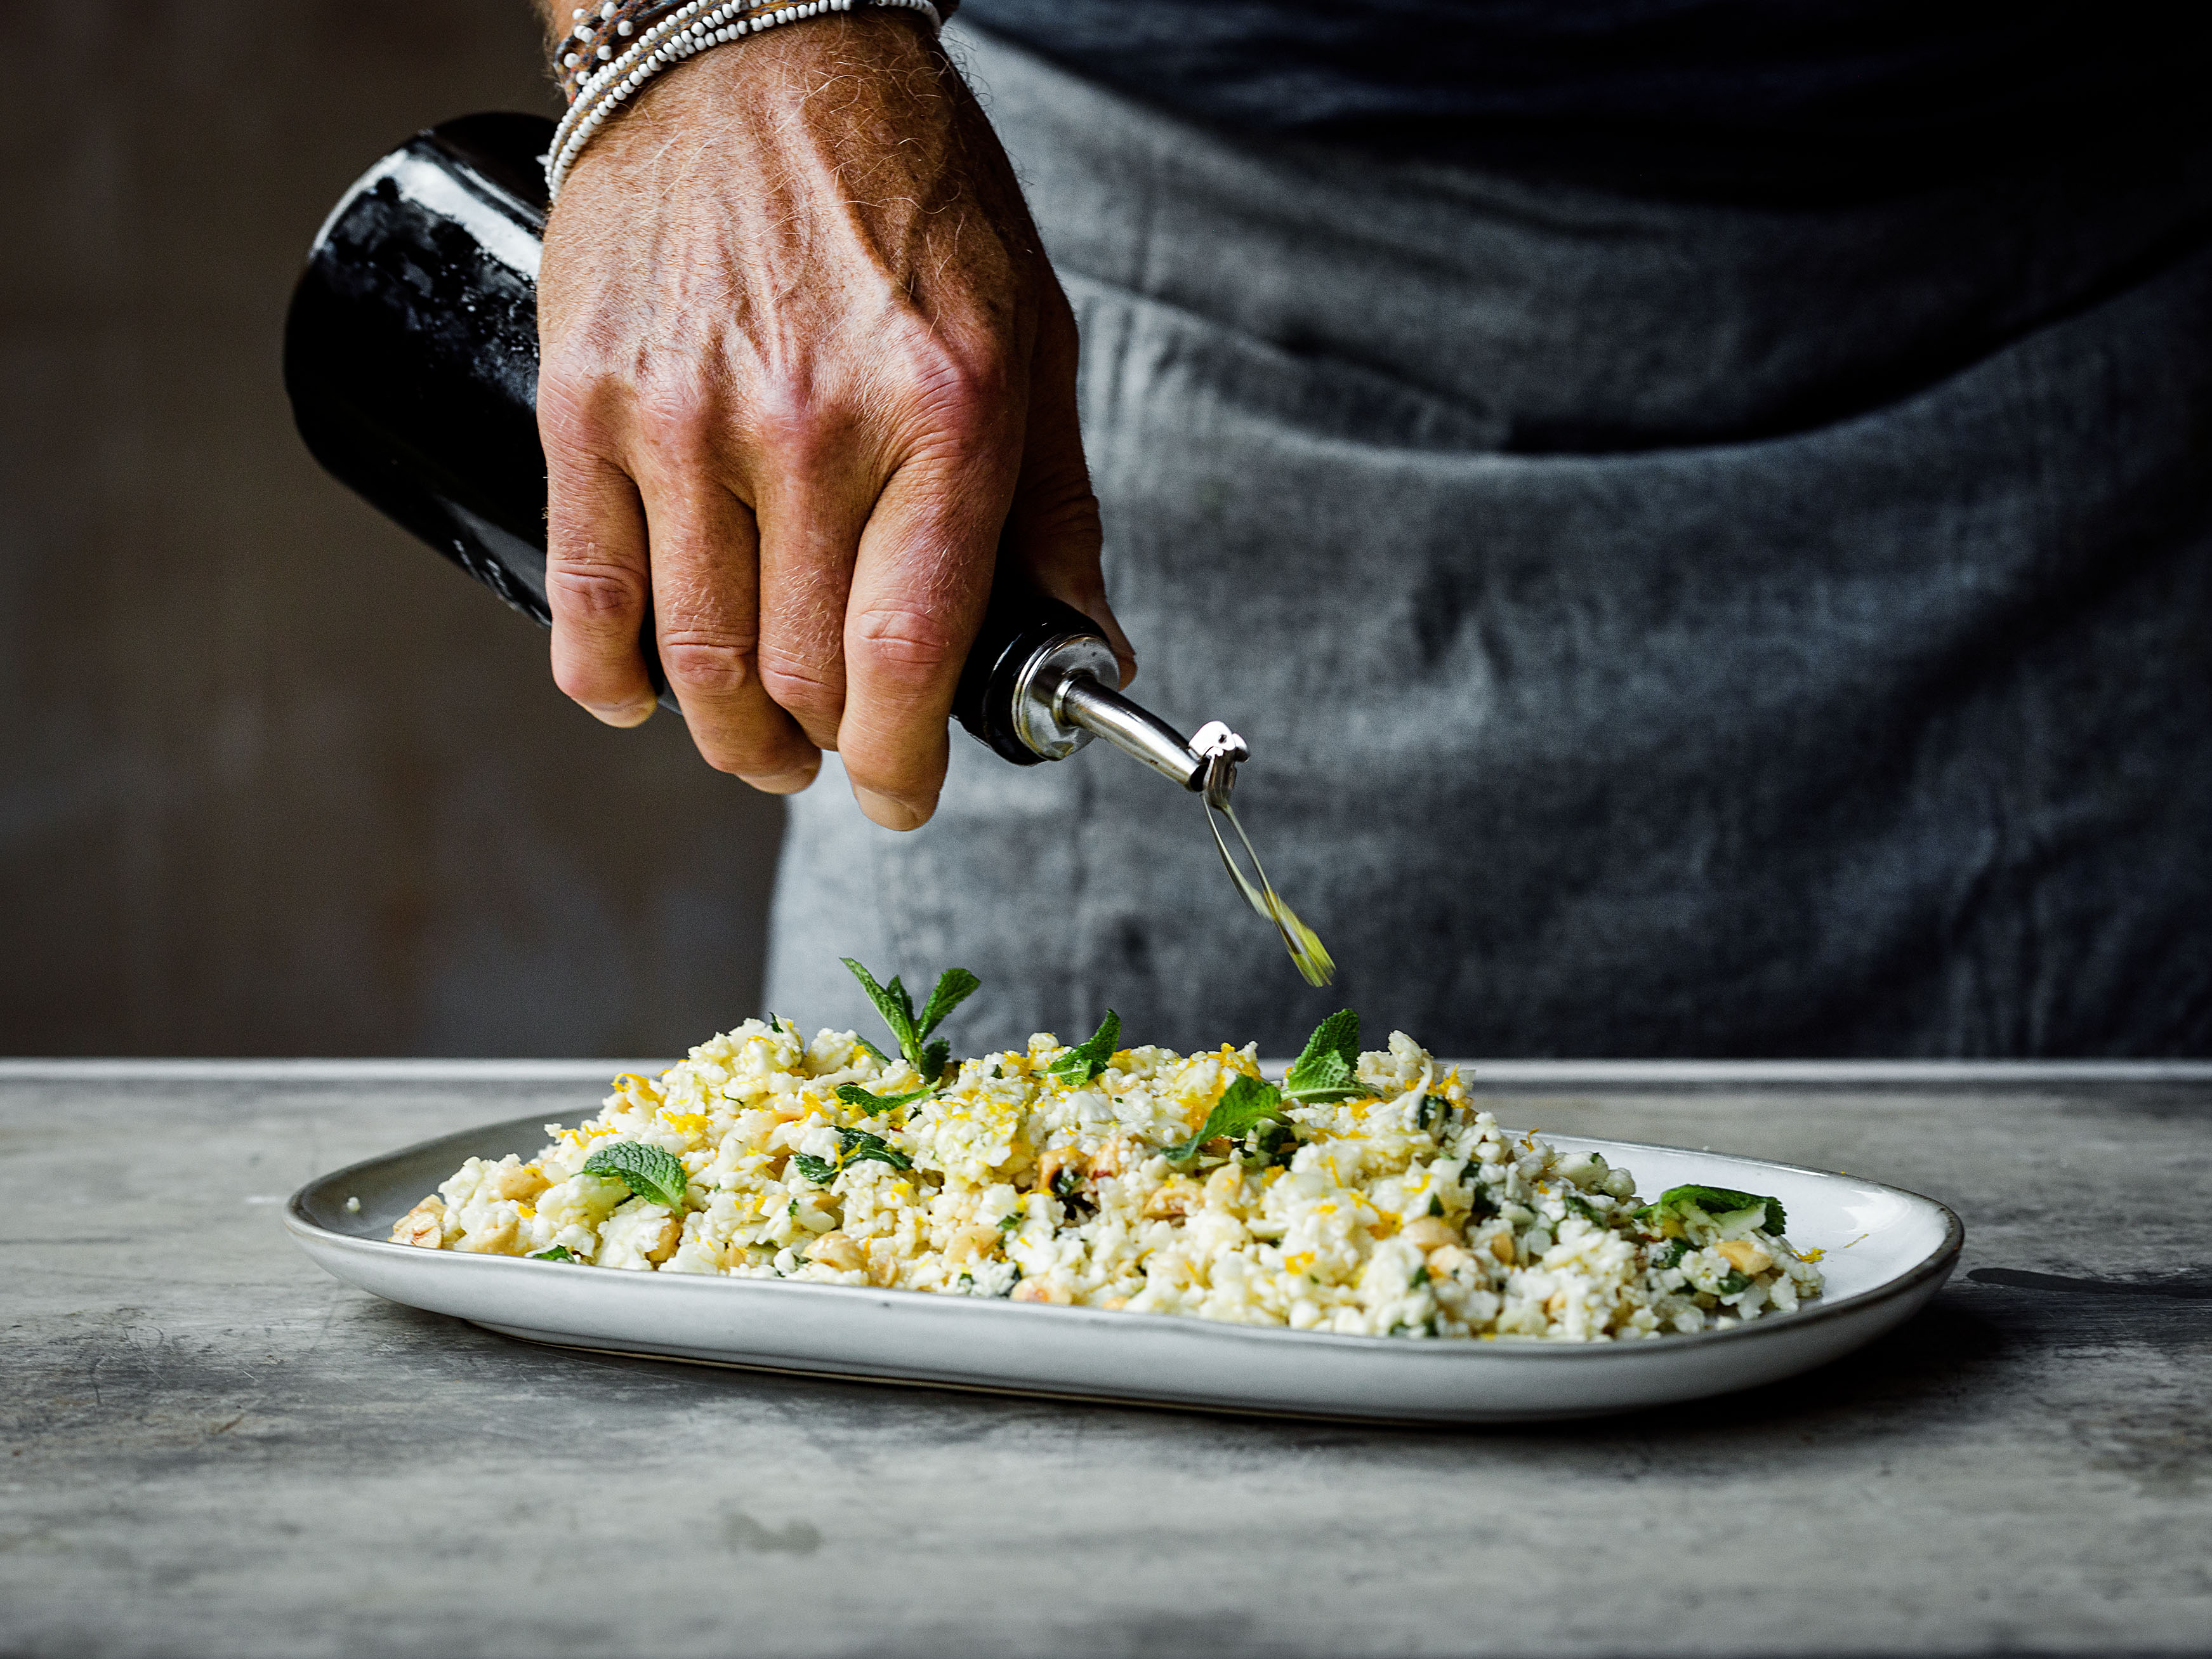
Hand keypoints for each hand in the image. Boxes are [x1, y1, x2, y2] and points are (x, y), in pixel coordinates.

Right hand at [535, 11, 1131, 828]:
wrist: (754, 43)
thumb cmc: (908, 185)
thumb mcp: (1031, 335)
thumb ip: (1053, 511)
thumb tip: (1083, 654)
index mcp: (941, 417)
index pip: (909, 656)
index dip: (902, 764)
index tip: (903, 793)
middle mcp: (808, 427)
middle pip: (802, 677)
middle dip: (826, 751)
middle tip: (838, 753)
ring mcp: (681, 417)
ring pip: (697, 662)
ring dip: (733, 737)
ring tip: (762, 741)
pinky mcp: (582, 399)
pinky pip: (585, 595)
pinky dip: (609, 680)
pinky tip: (640, 697)